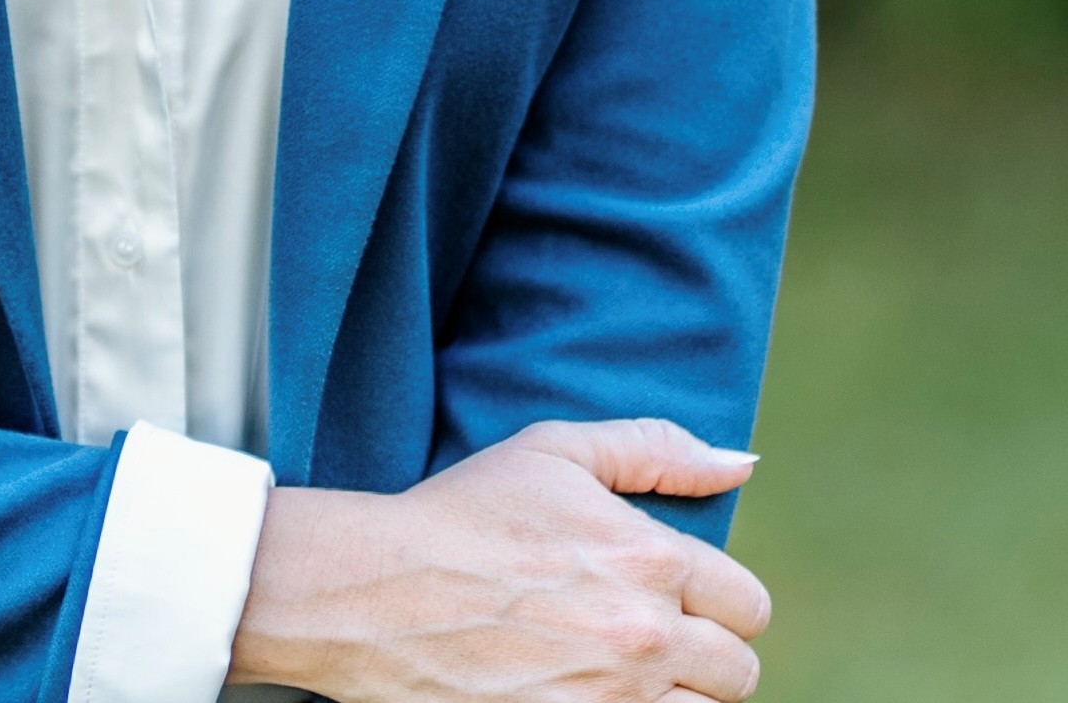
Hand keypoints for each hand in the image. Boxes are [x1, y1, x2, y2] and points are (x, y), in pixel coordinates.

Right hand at [228, 417, 770, 701]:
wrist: (380, 594)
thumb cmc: (467, 513)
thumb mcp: (555, 452)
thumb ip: (656, 450)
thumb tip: (741, 464)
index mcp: (649, 560)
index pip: (747, 603)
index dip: (718, 597)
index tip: (678, 595)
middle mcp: (644, 638)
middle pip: (737, 672)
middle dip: (705, 654)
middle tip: (650, 637)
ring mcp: (612, 701)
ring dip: (677, 697)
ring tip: (625, 671)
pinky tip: (599, 690)